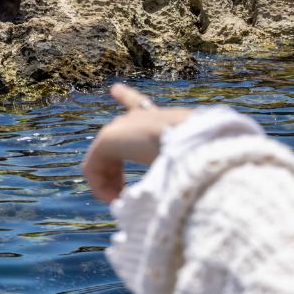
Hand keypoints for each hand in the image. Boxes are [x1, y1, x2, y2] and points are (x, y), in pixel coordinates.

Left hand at [82, 84, 192, 202]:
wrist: (195, 145)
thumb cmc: (200, 156)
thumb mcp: (188, 164)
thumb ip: (177, 172)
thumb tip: (176, 197)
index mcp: (161, 119)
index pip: (139, 105)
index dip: (126, 96)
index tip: (114, 89)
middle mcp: (138, 118)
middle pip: (115, 145)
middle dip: (113, 174)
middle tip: (118, 197)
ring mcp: (121, 126)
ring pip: (103, 160)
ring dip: (109, 186)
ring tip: (118, 204)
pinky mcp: (107, 139)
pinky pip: (92, 167)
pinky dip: (99, 187)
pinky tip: (111, 201)